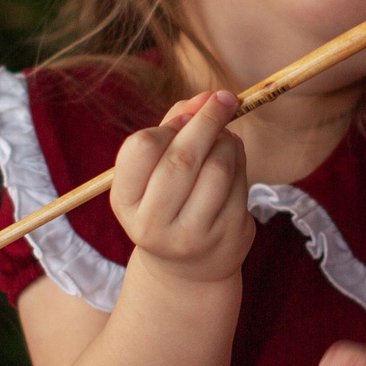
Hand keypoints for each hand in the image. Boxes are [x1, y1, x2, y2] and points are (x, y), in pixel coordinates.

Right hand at [111, 90, 253, 285]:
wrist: (190, 269)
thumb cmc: (169, 202)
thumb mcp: (156, 170)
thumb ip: (175, 125)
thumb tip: (209, 96)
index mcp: (124, 203)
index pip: (141, 147)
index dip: (169, 124)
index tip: (186, 116)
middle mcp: (152, 225)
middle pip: (182, 157)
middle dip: (207, 120)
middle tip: (224, 99)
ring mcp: (192, 235)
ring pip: (217, 167)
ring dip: (227, 141)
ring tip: (224, 139)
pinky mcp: (228, 235)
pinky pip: (240, 182)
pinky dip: (240, 160)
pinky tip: (234, 161)